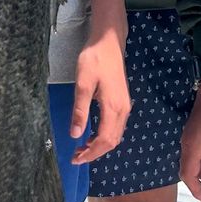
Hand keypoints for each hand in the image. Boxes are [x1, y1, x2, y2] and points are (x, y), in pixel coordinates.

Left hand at [70, 20, 129, 165]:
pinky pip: (116, 127)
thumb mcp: (82, 84)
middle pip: (112, 141)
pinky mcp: (122, 101)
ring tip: (82, 148)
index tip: (75, 159)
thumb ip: (80, 110)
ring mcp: (124, 106)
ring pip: (115, 135)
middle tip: (76, 157)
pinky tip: (92, 134)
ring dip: (100, 146)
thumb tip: (76, 134)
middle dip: (95, 153)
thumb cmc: (94, 59)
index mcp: (113, 107)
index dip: (90, 153)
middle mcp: (122, 110)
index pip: (104, 140)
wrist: (109, 42)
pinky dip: (105, 136)